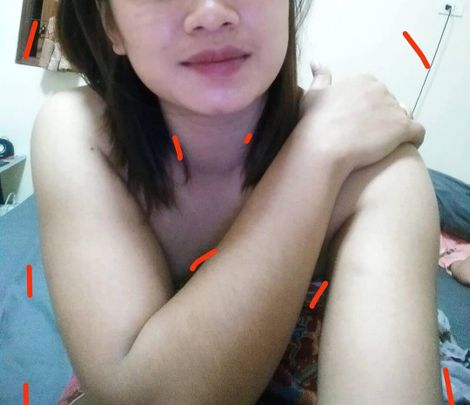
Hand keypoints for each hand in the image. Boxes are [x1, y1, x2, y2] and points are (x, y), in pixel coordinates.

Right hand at [298, 62, 424, 173]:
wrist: (323, 146)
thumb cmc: (314, 122)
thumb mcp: (312, 95)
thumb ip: (320, 78)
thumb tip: (316, 62)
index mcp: (363, 81)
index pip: (374, 93)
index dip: (367, 109)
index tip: (356, 124)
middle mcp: (381, 89)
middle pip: (388, 104)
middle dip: (382, 118)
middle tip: (367, 137)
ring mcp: (393, 108)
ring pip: (402, 117)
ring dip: (396, 129)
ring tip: (383, 145)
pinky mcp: (402, 128)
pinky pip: (418, 132)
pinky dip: (414, 139)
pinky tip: (404, 147)